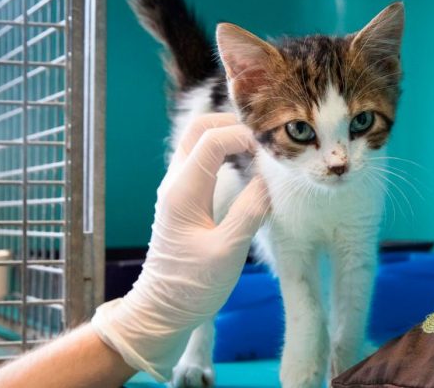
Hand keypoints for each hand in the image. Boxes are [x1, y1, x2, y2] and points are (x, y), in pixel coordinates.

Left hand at [91, 113, 269, 380]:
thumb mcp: (228, 251)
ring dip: (230, 138)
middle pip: (199, 129)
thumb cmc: (193, 286)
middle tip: (265, 140)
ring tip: (261, 152)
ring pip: (200, 142)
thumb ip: (250, 211)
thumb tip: (269, 180)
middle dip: (233, 124)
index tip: (270, 150)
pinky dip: (226, 154)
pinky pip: (203, 161)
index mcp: (183, 191)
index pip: (211, 139)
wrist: (163, 310)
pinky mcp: (185, 198)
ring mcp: (178, 188)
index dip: (243, 135)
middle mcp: (175, 182)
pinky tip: (248, 169)